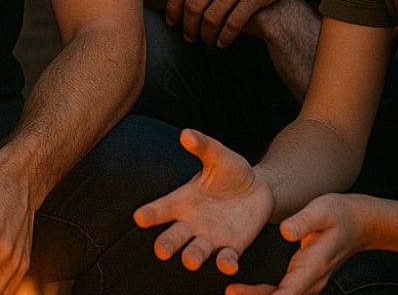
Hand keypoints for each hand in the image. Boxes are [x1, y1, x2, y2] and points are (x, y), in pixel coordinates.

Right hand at [133, 128, 273, 274]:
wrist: (258, 189)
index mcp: (183, 200)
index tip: (139, 218)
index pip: (161, 208)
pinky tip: (228, 264)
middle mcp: (192, 222)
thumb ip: (203, 146)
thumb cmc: (231, 170)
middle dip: (167, 244)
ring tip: (190, 260)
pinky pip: (226, 259)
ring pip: (197, 251)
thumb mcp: (218, 155)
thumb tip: (186, 134)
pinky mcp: (232, 247)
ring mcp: (211, 237)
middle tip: (161, 251)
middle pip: (174, 236)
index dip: (150, 214)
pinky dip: (226, 263)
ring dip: (193, 256)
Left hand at [165, 0, 302, 46]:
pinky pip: (233, 23)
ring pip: (212, 17)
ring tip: (207, 41)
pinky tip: (223, 42)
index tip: (171, 22)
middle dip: (188, 26)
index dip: (172, 8)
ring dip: (206, 34)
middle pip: (193, 5)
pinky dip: (225, 37)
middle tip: (188, 37)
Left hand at [225, 193, 370, 294]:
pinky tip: (250, 290)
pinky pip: (287, 290)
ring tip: (233, 292)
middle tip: (230, 293)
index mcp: (315, 264)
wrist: (360, 222)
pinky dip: (269, 293)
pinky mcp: (307, 276)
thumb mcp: (321, 210)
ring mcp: (310, 279)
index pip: (292, 289)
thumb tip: (285, 232)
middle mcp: (313, 277)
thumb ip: (303, 222)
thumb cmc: (339, 213)